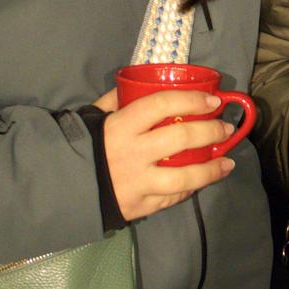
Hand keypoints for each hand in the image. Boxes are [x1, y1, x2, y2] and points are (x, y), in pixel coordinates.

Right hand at [92, 87, 236, 222]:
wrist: (60, 186)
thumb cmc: (83, 144)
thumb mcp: (95, 115)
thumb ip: (118, 99)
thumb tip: (144, 82)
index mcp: (122, 126)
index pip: (162, 105)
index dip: (192, 100)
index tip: (214, 102)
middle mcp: (133, 153)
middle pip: (181, 138)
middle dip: (211, 132)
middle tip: (226, 129)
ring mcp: (138, 183)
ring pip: (184, 177)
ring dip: (211, 170)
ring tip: (227, 163)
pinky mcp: (140, 206)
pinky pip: (172, 198)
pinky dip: (189, 189)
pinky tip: (201, 181)